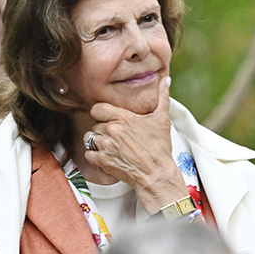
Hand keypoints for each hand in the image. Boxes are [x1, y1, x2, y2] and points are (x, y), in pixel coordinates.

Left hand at [83, 76, 188, 213]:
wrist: (157, 174)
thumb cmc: (159, 148)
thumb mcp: (162, 120)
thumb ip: (162, 97)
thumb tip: (165, 80)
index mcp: (123, 117)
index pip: (97, 108)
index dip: (102, 113)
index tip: (109, 118)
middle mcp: (111, 129)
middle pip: (95, 124)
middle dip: (103, 130)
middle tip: (115, 136)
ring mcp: (105, 145)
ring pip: (89, 138)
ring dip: (97, 142)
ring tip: (110, 146)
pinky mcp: (102, 160)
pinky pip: (88, 154)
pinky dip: (95, 156)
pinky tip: (107, 157)